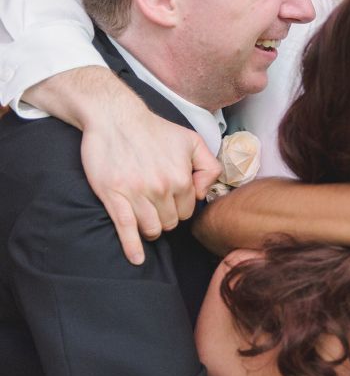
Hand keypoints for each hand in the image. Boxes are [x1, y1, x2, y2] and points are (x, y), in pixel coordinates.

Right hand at [81, 105, 220, 264]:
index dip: (180, 208)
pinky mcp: (114, 196)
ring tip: (147, 219)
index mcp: (181, 178)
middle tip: (158, 207)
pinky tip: (137, 258)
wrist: (115, 117)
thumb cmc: (154, 130)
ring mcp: (137, 194)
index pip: (187, 211)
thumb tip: (203, 193)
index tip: (172, 201)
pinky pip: (126, 229)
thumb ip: (209, 166)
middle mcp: (161, 189)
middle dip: (167, 218)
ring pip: (151, 229)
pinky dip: (132, 247)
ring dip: (151, 228)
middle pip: (171, 223)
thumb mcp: (192, 141)